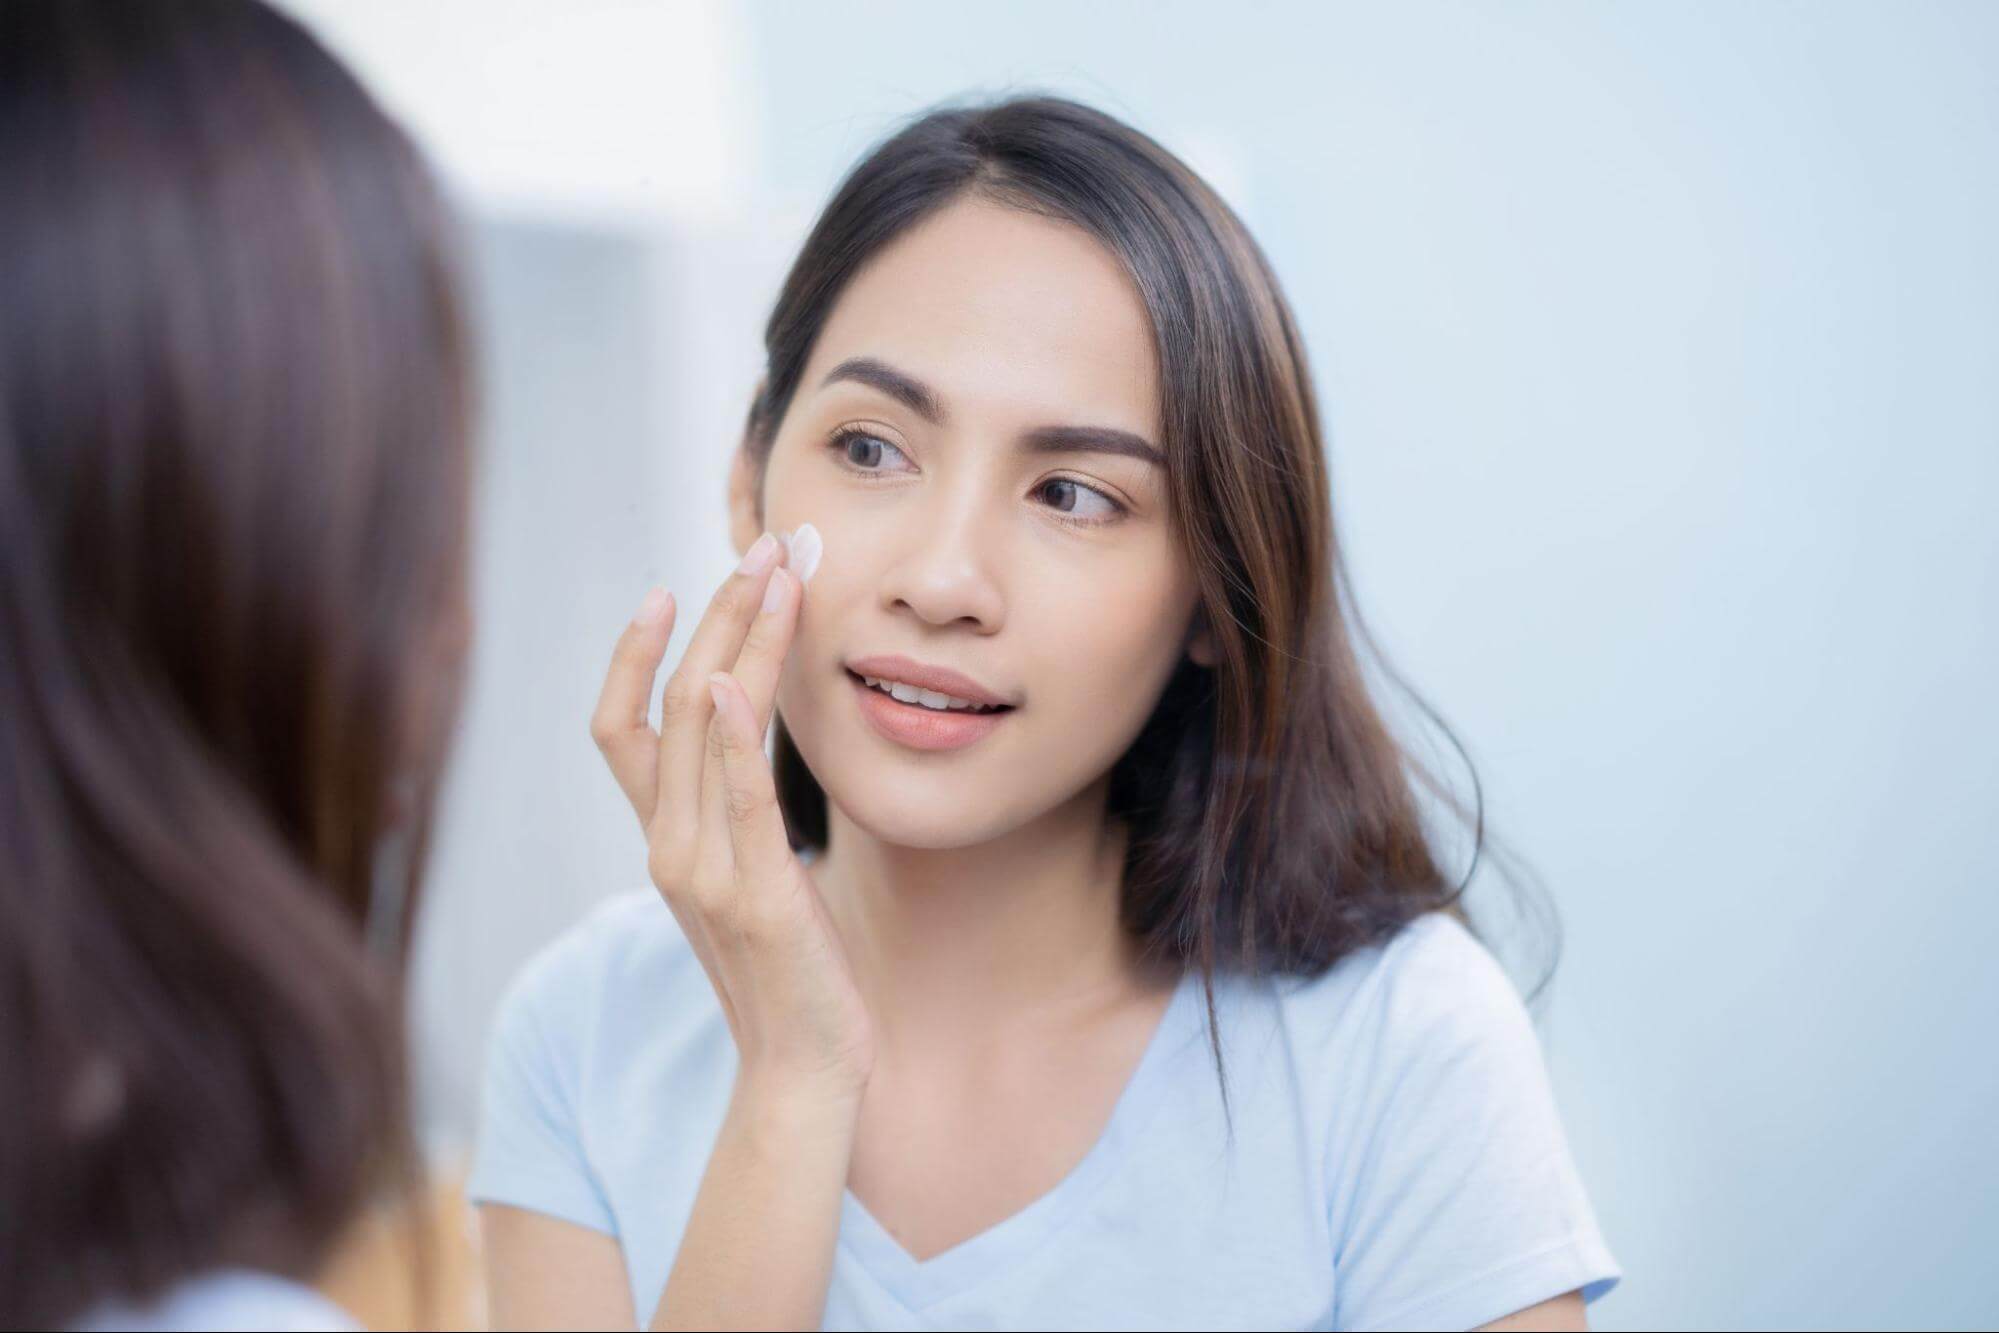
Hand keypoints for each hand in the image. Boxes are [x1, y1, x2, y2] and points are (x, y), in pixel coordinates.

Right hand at [590, 534, 874, 1096]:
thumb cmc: (788, 968)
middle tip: (763, 548)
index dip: (633, 654)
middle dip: (716, 616)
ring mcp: (706, 871)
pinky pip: (737, 800)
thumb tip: (750, 737)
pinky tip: (747, 681)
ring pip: (704, 729)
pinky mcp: (757, 895)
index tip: (670, 585)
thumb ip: (732, 814)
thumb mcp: (749, 877)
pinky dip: (737, 737)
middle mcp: (669, 846)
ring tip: (779, 576)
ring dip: (742, 642)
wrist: (802, 1068)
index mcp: (663, 840)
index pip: (620, 726)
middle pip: (672, 704)